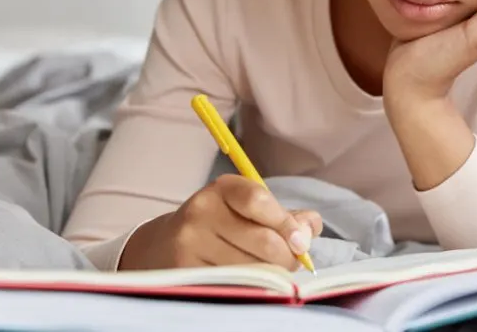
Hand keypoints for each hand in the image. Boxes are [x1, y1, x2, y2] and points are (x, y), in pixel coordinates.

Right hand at [118, 174, 322, 270]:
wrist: (164, 247)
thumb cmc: (221, 227)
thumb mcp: (250, 211)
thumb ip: (286, 217)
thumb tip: (312, 226)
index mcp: (223, 189)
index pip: (258, 200)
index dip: (286, 223)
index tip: (301, 242)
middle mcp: (201, 211)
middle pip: (262, 241)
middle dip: (286, 257)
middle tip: (291, 264)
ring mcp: (189, 243)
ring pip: (251, 267)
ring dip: (270, 276)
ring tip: (269, 274)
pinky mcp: (183, 272)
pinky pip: (232, 284)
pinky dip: (249, 288)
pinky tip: (250, 284)